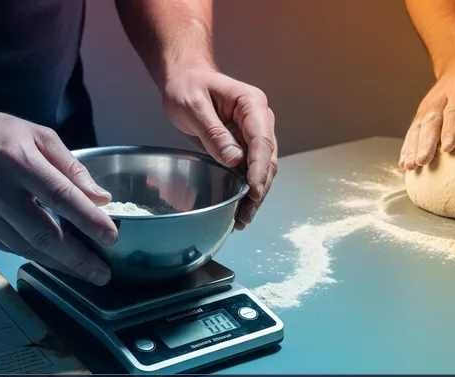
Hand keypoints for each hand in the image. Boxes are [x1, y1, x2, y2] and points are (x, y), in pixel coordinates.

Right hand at [0, 107, 117, 284]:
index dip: (89, 220)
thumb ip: (72, 168)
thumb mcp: (40, 136)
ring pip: (27, 248)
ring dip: (61, 264)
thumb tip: (100, 198)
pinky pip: (11, 248)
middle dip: (78, 258)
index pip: (61, 197)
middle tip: (103, 273)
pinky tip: (58, 261)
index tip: (111, 236)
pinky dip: (37, 256)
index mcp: (18, 161)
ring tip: (87, 273)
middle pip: (44, 234)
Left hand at [162, 66, 277, 229]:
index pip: (262, 140)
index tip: (252, 189)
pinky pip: (250, 170)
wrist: (186, 80)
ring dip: (256, 194)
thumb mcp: (194, 106)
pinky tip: (240, 208)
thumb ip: (214, 133)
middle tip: (247, 212)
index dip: (259, 168)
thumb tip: (234, 159)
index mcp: (252, 105)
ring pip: (263, 168)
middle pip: (267, 159)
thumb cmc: (188, 87)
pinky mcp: (245, 146)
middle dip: (259, 187)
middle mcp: (260, 120)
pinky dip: (247, 189)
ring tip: (243, 218)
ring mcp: (254, 134)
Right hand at [400, 63, 454, 168]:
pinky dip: (408, 146)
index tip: (448, 148)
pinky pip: (413, 130)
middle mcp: (441, 96)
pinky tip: (406, 162)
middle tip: (422, 161)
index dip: (450, 128)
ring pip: (419, 126)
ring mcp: (429, 105)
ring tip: (411, 165)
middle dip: (426, 142)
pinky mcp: (422, 113)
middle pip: (431, 120)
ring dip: (413, 146)